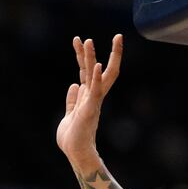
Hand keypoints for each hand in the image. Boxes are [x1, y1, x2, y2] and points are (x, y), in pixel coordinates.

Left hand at [57, 34, 122, 161]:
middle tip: (118, 36)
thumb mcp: (69, 114)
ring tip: (89, 41)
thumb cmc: (73, 137)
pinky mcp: (90, 109)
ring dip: (92, 58)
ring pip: (94, 76)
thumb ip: (72, 100)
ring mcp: (93, 102)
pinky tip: (98, 65)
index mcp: (88, 96)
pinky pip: (96, 91)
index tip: (83, 39)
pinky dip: (98, 78)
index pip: (90, 72)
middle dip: (108, 53)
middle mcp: (93, 96)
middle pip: (101, 69)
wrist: (76, 152)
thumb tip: (74, 85)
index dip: (86, 55)